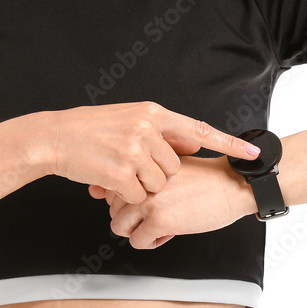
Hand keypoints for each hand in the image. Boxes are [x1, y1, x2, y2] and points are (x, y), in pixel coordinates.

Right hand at [32, 101, 258, 205]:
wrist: (53, 138)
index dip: (229, 144)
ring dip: (141, 185)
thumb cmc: (89, 131)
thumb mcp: (128, 120)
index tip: (254, 153)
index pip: (200, 130)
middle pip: (175, 166)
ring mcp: (134, 150)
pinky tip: (108, 179)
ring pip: (159, 183)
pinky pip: (138, 195)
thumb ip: (161, 132)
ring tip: (117, 169)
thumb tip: (192, 144)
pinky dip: (125, 194)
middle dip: (158, 174)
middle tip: (131, 166)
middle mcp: (146, 128)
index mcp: (152, 113)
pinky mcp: (122, 172)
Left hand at [87, 155, 252, 248]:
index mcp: (143, 164)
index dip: (131, 201)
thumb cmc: (207, 179)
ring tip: (162, 225)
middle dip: (133, 218)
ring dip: (139, 231)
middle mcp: (141, 179)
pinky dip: (152, 242)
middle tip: (159, 215)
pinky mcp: (158, 219)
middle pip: (113, 208)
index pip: (114, 188)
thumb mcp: (168, 169)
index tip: (151, 201)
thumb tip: (100, 192)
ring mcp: (148, 199)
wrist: (234, 185)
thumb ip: (139, 177)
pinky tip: (170, 232)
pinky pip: (137, 241)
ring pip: (119, 226)